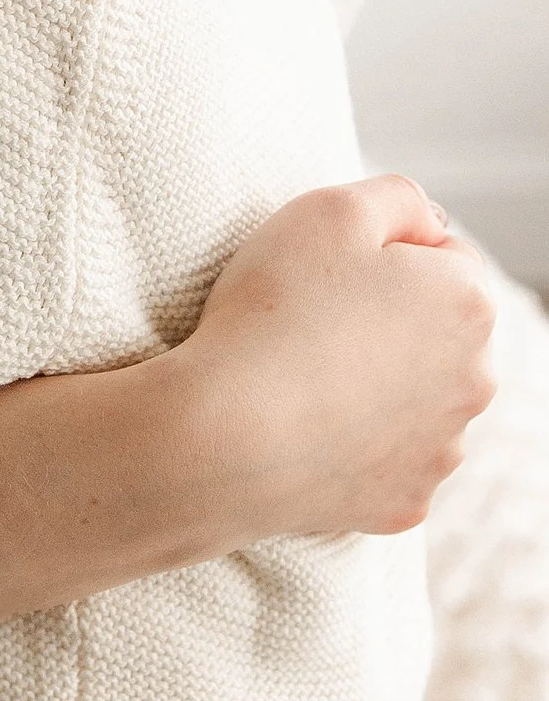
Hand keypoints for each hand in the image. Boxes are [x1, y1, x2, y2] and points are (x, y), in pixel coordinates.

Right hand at [185, 175, 495, 538]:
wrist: (225, 434)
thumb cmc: (274, 310)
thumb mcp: (329, 209)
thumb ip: (398, 197)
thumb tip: (428, 225)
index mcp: (467, 303)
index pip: (445, 256)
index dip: (383, 253)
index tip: (329, 269)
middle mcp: (475, 381)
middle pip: (436, 330)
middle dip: (390, 319)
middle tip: (313, 318)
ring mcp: (442, 450)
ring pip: (415, 398)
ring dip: (377, 383)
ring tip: (305, 373)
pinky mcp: (405, 503)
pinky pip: (386, 459)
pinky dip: (355, 444)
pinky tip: (307, 426)